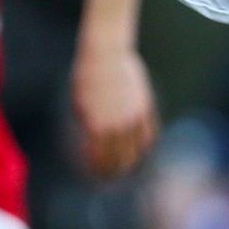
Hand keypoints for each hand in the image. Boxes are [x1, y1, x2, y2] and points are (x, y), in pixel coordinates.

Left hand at [71, 40, 159, 176]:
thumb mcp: (80, 105)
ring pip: (137, 150)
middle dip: (114, 171)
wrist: (105, 53)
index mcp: (97, 127)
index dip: (98, 170)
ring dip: (131, 161)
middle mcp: (118, 125)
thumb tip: (94, 144)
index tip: (96, 172)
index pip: (100, 160)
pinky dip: (144, 145)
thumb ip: (89, 127)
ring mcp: (134, 117)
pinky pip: (149, 134)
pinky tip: (139, 149)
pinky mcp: (145, 107)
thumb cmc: (86, 78)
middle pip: (120, 160)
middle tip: (110, 175)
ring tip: (126, 165)